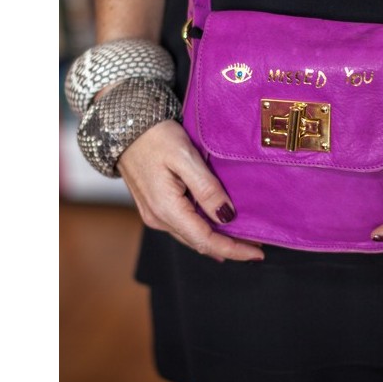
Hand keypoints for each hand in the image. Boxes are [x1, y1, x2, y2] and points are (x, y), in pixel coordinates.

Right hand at [117, 120, 264, 261]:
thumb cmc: (155, 137)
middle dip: (230, 248)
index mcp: (167, 209)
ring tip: (243, 240)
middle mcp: (158, 218)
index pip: (206, 240)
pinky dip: (203, 231)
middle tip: (257, 248)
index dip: (234, 249)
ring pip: (191, 236)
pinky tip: (217, 229)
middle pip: (199, 243)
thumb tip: (227, 216)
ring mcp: (154, 215)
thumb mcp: (186, 157)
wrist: (125, 127)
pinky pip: (183, 226)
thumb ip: (207, 189)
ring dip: (217, 241)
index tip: (257, 254)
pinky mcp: (154, 207)